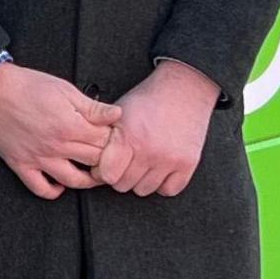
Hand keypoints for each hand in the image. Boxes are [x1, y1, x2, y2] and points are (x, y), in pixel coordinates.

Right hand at [0, 59, 118, 197]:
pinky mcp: (21, 164)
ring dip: (88, 181)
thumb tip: (116, 115)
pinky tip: (60, 184)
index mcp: (71, 126)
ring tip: (94, 174)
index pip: (105, 141)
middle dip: (106, 157)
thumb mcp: (65, 89)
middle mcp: (57, 146)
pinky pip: (40, 188)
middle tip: (109, 154)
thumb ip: (92, 107)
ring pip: (73, 180)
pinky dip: (53, 191)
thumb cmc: (27, 85)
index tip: (113, 135)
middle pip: (94, 161)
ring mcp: (38, 158)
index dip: (114, 138)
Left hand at [95, 59, 218, 196]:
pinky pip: (168, 190)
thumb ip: (105, 138)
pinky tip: (159, 169)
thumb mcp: (119, 114)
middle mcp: (149, 150)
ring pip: (144, 190)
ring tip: (143, 162)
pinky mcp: (187, 163)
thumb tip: (91, 162)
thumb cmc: (149, 99)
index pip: (107, 175)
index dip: (103, 171)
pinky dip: (162, 184)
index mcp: (129, 137)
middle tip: (126, 161)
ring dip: (141, 180)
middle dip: (121, 175)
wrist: (184, 88)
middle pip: (123, 185)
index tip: (106, 166)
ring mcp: (170, 159)